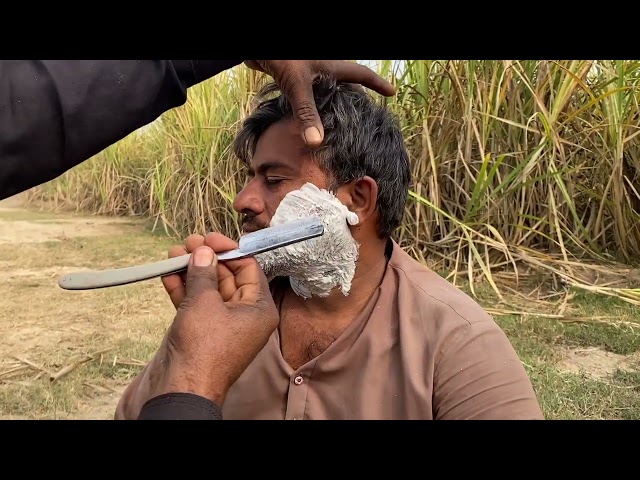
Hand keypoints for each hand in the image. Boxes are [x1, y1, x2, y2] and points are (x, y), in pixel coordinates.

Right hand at [148, 233, 279, 405]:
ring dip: (191, 270)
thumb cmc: (203, 348)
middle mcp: (244, 315)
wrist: (181, 388)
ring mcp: (222, 323)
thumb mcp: (204, 302)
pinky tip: (168, 272)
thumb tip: (203, 251)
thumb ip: (204, 272)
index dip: (229, 250)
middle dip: (206, 258)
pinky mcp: (202, 331)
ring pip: (208, 289)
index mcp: (259, 309)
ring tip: (173, 252)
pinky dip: (182, 288)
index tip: (209, 238)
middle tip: (188, 242)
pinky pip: (195, 303)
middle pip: (227, 276)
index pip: (249, 268)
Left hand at [244, 60, 395, 146]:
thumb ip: (306, 113)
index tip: (391, 92)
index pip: (362, 74)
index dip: (377, 83)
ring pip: (327, 89)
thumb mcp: (297, 86)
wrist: (255, 45)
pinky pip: (310, 93)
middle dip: (357, 94)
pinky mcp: (293, 77)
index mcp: (331, 65)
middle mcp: (323, 67)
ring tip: (342, 119)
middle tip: (366, 111)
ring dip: (334, 102)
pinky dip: (314, 105)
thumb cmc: (282, 58)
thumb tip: (317, 142)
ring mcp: (308, 72)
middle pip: (346, 81)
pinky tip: (309, 118)